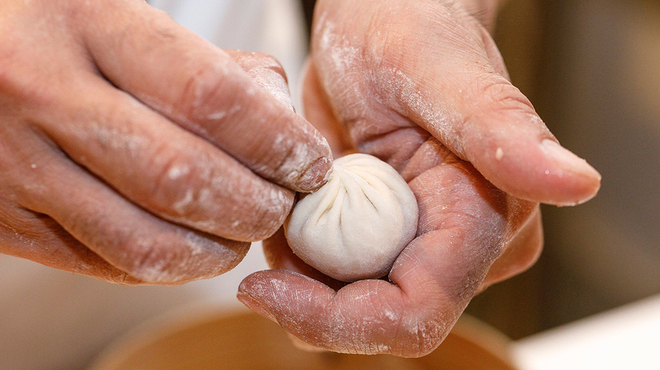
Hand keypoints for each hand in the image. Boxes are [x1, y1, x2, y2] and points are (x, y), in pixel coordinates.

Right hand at [0, 0, 330, 284]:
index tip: (311, 165)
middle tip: (284, 205)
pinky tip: (191, 243)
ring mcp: (16, 165)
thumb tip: (281, 129)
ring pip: (146, 241)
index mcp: (83, 21)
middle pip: (183, 180)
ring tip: (242, 230)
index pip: (211, 97)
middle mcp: (41, 92)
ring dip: (218, 249)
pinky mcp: (6, 222)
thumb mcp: (124, 13)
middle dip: (256, 206)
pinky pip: (108, 264)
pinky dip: (169, 265)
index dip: (277, 142)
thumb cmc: (55, 31)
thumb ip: (208, 65)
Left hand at [237, 0, 599, 356]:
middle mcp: (465, 246)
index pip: (416, 312)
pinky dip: (303, 256)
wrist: (387, 17)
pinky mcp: (394, 240)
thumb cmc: (411, 25)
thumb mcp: (437, 67)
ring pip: (352, 303)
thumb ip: (500, 129)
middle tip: (267, 234)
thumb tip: (576, 183)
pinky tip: (295, 209)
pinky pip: (339, 276)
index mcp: (486, 216)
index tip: (268, 290)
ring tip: (285, 206)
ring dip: (302, 273)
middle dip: (309, 297)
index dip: (339, 319)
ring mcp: (426, 247)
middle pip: (378, 319)